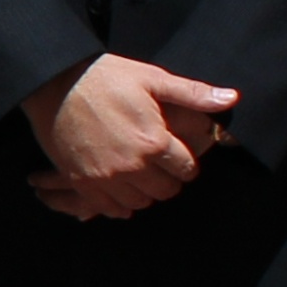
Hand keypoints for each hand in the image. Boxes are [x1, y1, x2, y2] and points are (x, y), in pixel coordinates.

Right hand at [21, 56, 238, 220]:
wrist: (53, 83)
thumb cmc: (105, 77)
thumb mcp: (152, 79)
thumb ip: (193, 94)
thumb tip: (232, 98)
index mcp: (153, 142)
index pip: (187, 169)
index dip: (186, 162)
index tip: (177, 154)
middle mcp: (132, 166)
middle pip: (166, 190)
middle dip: (168, 178)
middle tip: (159, 164)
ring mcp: (105, 177)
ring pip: (140, 202)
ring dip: (144, 191)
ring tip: (139, 173)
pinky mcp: (81, 182)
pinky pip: (110, 208)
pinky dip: (119, 203)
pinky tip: (119, 186)